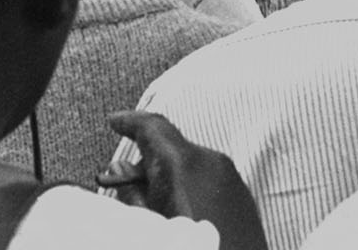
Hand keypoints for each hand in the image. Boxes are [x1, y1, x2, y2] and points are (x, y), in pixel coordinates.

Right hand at [96, 112, 260, 231]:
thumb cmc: (191, 248)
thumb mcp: (149, 229)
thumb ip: (133, 198)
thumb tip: (123, 179)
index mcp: (183, 165)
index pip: (153, 126)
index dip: (129, 121)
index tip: (115, 122)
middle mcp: (210, 163)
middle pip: (170, 147)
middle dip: (143, 161)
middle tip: (117, 178)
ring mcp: (230, 180)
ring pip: (189, 164)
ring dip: (166, 177)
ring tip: (145, 204)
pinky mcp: (241, 197)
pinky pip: (206, 180)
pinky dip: (186, 187)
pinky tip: (174, 212)